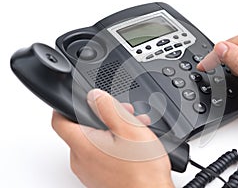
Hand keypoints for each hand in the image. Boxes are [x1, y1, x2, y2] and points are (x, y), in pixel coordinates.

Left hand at [52, 89, 173, 187]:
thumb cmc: (142, 171)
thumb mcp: (128, 129)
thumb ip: (108, 108)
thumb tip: (95, 95)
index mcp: (84, 146)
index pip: (59, 121)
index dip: (64, 106)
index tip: (76, 100)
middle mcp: (82, 160)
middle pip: (82, 129)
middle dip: (103, 116)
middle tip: (123, 114)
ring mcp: (90, 171)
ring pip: (95, 141)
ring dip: (112, 130)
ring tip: (134, 130)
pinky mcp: (99, 177)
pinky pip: (101, 154)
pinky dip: (113, 145)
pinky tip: (132, 144)